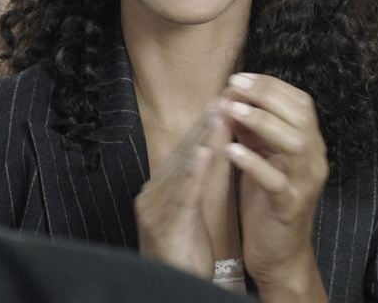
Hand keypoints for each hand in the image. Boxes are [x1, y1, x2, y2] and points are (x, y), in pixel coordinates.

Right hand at [134, 108, 228, 278]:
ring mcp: (156, 211)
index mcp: (158, 191)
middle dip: (206, 122)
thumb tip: (210, 149)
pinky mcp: (166, 226)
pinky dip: (194, 171)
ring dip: (203, 137)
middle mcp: (152, 196)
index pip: (184, 151)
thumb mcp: (189, 212)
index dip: (204, 125)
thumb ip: (196, 182)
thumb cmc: (185, 254)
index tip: (224, 100)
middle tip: (226, 94)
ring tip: (221, 111)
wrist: (173, 290)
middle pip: (183, 152)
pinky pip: (183, 194)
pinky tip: (204, 151)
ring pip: (184, 167)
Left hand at [221, 73, 327, 301]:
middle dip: (266, 95)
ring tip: (233, 110)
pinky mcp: (291, 207)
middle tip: (235, 85)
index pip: (301, 102)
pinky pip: (275, 180)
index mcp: (310, 144)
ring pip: (295, 142)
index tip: (242, 77)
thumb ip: (254, 132)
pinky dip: (253, 162)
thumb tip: (234, 99)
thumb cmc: (268, 203)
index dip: (272, 86)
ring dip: (262, 122)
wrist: (280, 254)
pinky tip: (230, 151)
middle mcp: (315, 159)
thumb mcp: (263, 159)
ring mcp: (306, 183)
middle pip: (301, 115)